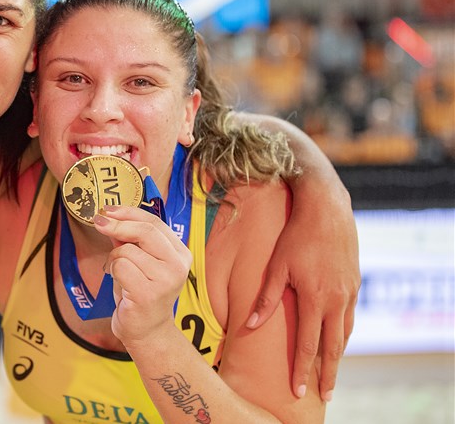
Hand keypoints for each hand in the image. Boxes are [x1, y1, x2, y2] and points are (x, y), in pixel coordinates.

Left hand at [93, 206, 192, 347]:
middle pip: (145, 231)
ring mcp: (166, 280)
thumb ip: (130, 239)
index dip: (129, 212)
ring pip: (127, 250)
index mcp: (180, 253)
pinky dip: (112, 271)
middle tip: (99, 223)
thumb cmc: (141, 292)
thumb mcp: (139, 260)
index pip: (154, 222)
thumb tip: (109, 216)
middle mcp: (178, 265)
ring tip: (117, 272)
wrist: (146, 330)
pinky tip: (118, 282)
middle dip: (117, 225)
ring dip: (113, 258)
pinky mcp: (149, 294)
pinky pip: (120, 267)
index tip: (108, 210)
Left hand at [246, 188, 359, 400]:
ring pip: (345, 333)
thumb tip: (250, 327)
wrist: (326, 210)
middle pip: (333, 347)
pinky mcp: (355, 283)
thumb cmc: (295, 236)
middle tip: (325, 395)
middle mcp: (336, 300)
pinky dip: (344, 333)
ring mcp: (349, 292)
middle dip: (328, 373)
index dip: (303, 369)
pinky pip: (350, 316)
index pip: (309, 344)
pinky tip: (338, 339)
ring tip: (331, 373)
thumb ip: (265, 299)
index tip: (299, 389)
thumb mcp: (276, 266)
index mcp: (315, 298)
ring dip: (338, 355)